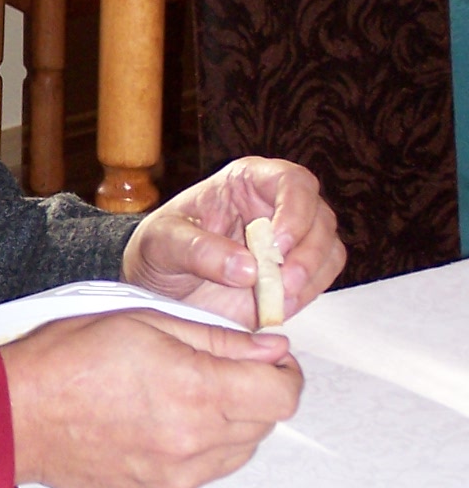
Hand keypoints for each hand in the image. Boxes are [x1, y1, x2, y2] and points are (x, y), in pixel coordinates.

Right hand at [0, 308, 301, 487]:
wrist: (13, 416)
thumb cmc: (68, 358)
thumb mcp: (144, 321)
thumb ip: (218, 339)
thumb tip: (272, 349)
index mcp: (196, 392)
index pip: (283, 396)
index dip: (284, 373)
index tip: (267, 359)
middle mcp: (194, 443)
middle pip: (265, 425)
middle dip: (255, 394)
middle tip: (219, 370)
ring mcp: (176, 477)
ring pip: (238, 453)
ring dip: (229, 424)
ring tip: (185, 396)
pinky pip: (203, 473)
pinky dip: (198, 448)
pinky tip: (161, 423)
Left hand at [120, 157, 345, 328]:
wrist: (158, 286)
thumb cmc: (159, 250)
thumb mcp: (162, 244)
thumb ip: (199, 251)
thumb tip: (248, 269)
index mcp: (248, 181)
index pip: (292, 181)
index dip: (295, 210)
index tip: (276, 243)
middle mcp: (277, 205)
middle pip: (320, 217)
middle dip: (308, 252)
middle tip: (282, 282)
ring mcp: (291, 240)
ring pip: (328, 248)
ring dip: (312, 275)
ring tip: (279, 297)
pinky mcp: (294, 273)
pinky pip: (321, 278)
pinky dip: (308, 293)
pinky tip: (279, 305)